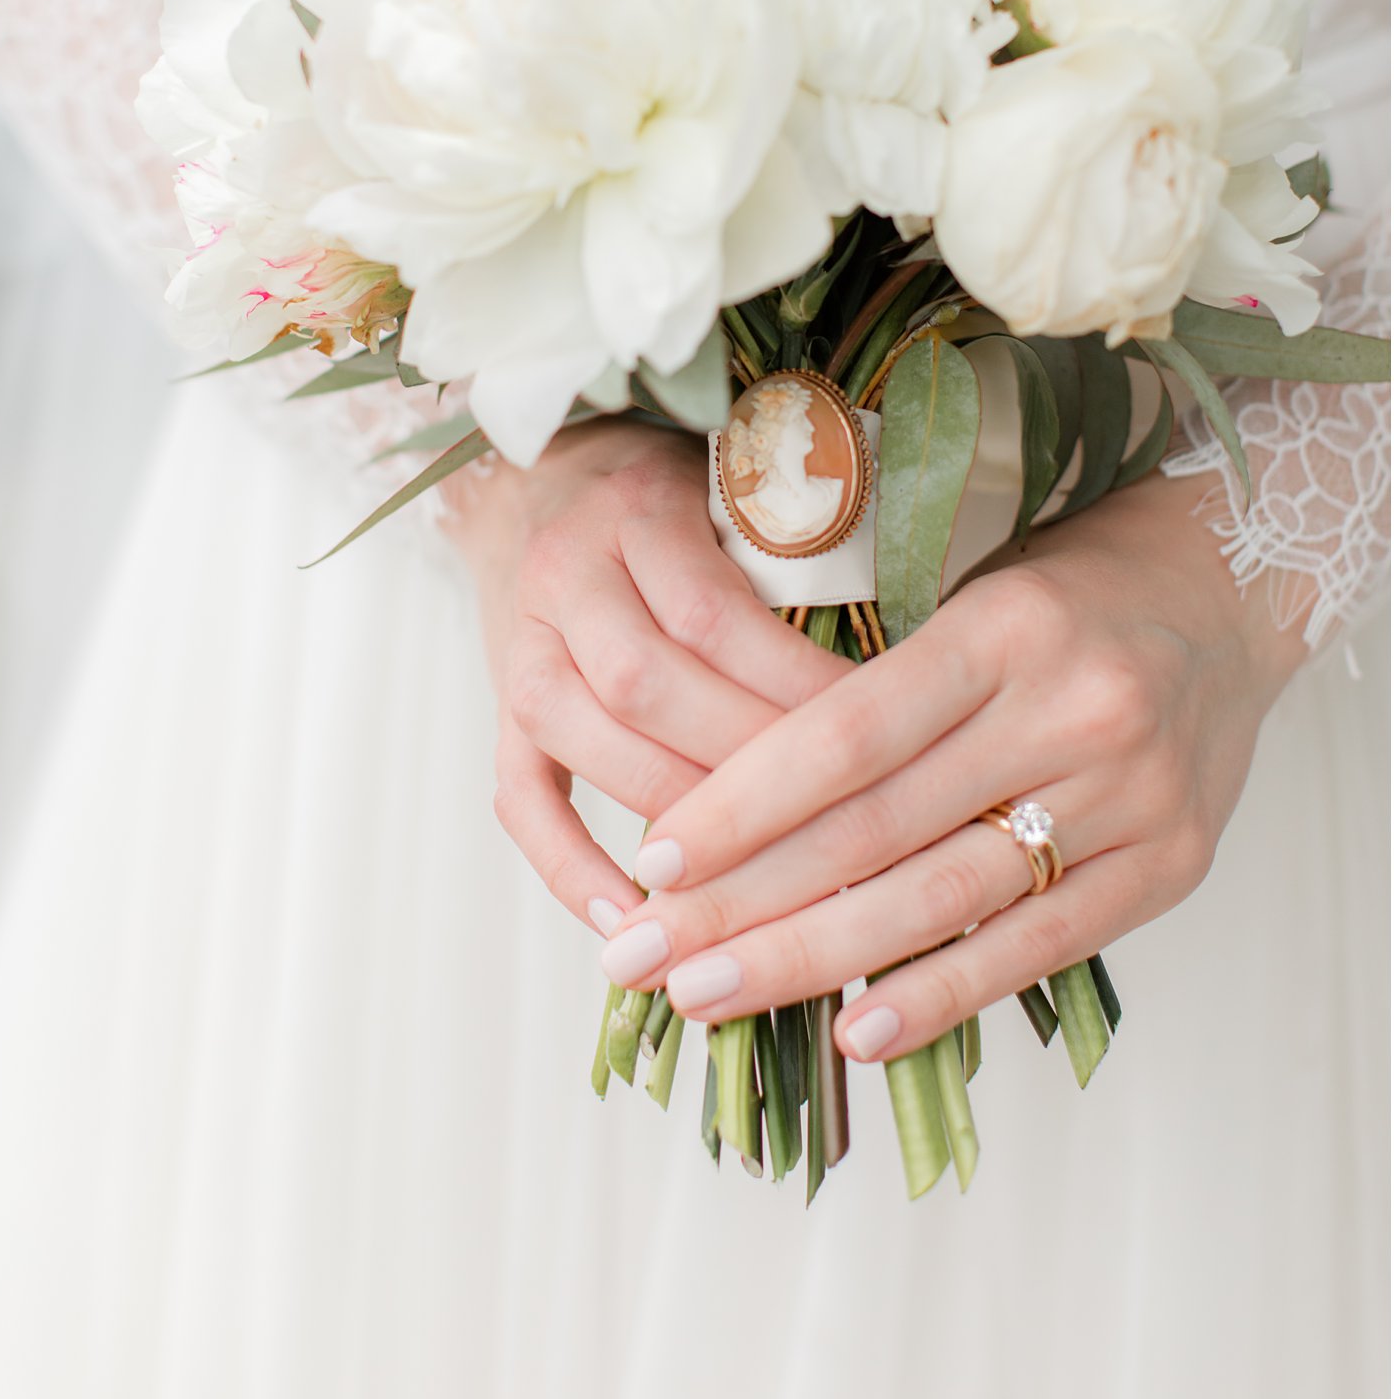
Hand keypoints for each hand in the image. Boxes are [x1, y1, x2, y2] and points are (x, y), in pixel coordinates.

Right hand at [443, 417, 848, 936]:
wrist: (561, 480)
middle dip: (741, 765)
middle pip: (644, 684)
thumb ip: (797, 576)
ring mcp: (522, 642)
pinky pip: (519, 797)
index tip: (875, 744)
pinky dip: (569, 866)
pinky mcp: (501, 707)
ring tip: (754, 872)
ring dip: (671, 813)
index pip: (712, 615)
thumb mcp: (744, 505)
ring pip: (579, 736)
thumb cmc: (690, 502)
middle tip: (829, 820)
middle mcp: (565, 573)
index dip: (792, 688)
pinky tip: (634, 917)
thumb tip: (896, 704)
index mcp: (637, 511)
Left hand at [596, 471, 1307, 1058]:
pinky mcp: (1170, 865)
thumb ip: (877, 693)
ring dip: (813, 960)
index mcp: (1004, 630)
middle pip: (879, 829)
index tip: (652, 861)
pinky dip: (941, 994)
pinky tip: (856, 1032)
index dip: (743, 803)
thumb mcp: (969, 598)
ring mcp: (1131, 796)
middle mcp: (1072, 711)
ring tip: (710, 996)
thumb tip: (730, 808)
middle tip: (645, 958)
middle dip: (746, 903)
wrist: (1230, 591)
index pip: (847, 732)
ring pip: (944, 898)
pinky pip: (1039, 946)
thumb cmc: (1064, 593)